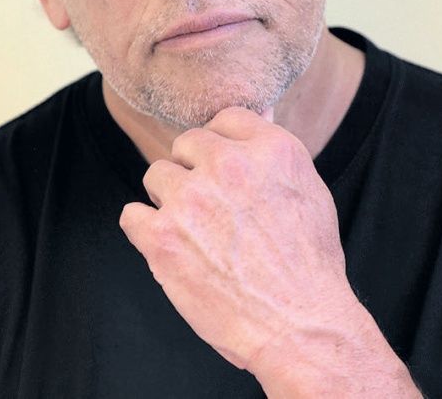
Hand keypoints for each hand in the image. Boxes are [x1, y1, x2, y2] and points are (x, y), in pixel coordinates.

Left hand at [119, 107, 418, 395]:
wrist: (302, 327)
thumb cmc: (309, 265)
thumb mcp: (309, 191)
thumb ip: (274, 152)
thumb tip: (260, 114)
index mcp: (271, 149)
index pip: (224, 119)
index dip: (222, 149)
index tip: (227, 177)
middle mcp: (230, 165)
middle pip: (186, 144)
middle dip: (194, 173)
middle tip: (213, 213)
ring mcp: (193, 199)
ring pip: (157, 176)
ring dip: (170, 202)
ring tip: (197, 236)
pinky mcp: (163, 237)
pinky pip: (132, 215)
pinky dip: (145, 233)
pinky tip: (171, 251)